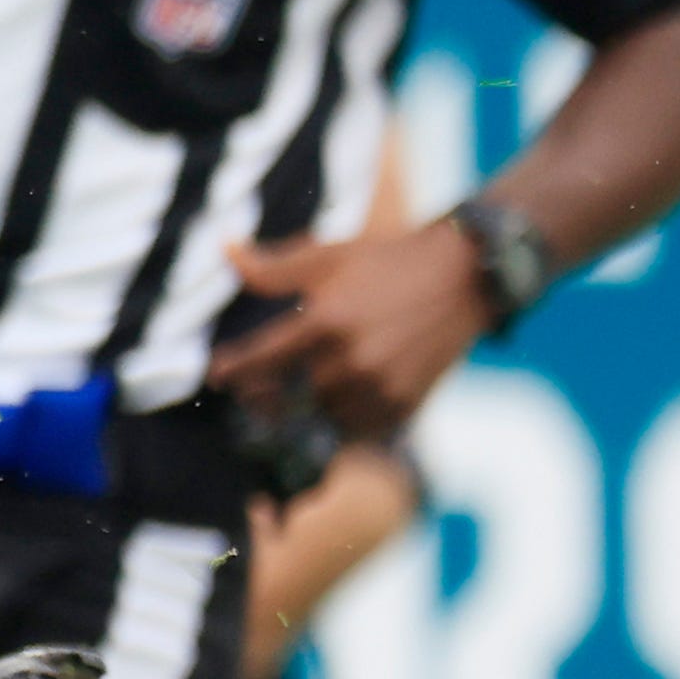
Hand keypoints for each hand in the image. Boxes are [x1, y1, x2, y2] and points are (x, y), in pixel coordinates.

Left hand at [210, 224, 488, 442]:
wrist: (462, 276)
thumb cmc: (386, 262)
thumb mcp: (326, 256)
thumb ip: (271, 266)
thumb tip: (224, 248)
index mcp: (325, 322)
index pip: (261, 360)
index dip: (232, 371)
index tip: (216, 376)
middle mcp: (351, 360)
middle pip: (287, 398)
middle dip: (263, 398)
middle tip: (248, 396)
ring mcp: (380, 386)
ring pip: (321, 418)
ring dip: (301, 414)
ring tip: (284, 408)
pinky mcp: (405, 403)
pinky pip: (358, 429)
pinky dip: (339, 423)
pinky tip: (328, 410)